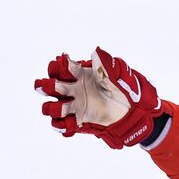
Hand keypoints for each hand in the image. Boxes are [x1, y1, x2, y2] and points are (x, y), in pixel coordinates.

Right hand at [35, 48, 162, 147]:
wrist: (132, 110)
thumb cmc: (123, 90)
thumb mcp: (116, 76)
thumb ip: (105, 66)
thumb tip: (96, 52)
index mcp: (80, 75)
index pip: (62, 69)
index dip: (58, 66)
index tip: (63, 63)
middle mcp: (73, 90)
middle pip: (50, 87)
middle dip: (46, 86)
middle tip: (51, 85)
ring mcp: (74, 105)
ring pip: (51, 107)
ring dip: (52, 108)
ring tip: (63, 108)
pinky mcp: (79, 120)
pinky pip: (62, 125)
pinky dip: (61, 126)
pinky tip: (69, 124)